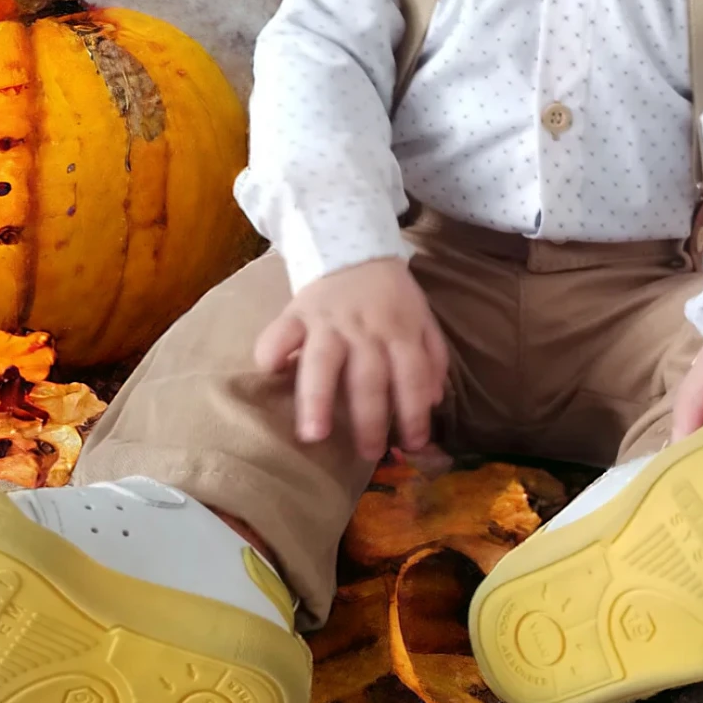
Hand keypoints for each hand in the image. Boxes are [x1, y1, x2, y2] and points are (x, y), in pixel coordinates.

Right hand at [252, 257, 449, 457]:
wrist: (352, 248)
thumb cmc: (390, 296)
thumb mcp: (423, 319)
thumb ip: (432, 359)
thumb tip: (431, 400)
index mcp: (400, 332)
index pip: (412, 376)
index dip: (415, 412)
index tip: (414, 445)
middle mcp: (366, 329)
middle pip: (369, 377)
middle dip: (369, 419)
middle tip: (368, 453)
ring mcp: (329, 321)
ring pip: (323, 360)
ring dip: (319, 398)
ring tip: (313, 434)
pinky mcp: (297, 311)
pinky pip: (281, 331)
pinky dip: (272, 350)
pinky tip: (270, 373)